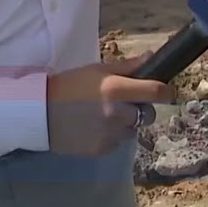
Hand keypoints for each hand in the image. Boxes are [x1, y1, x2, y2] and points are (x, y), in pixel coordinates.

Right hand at [45, 52, 175, 155]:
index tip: (168, 91)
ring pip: (133, 130)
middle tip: (123, 103)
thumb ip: (127, 67)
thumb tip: (151, 57)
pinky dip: (112, 136)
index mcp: (116, 89)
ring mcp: (110, 134)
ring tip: (103, 116)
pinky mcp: (102, 149)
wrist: (39, 113)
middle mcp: (117, 113)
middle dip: (141, 108)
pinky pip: (118, 143)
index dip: (167, 91)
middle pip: (148, 114)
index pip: (155, 92)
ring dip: (125, 124)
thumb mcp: (97, 70)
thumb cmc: (69, 86)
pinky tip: (94, 127)